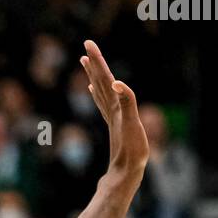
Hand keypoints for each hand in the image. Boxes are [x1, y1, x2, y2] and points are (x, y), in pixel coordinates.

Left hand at [80, 39, 147, 183]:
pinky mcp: (115, 126)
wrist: (126, 174)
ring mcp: (112, 118)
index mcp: (115, 106)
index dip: (97, 60)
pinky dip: (99, 94)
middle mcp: (111, 110)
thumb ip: (127, 101)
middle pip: (100, 82)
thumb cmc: (132, 151)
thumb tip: (116, 82)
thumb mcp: (132, 124)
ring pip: (100, 92)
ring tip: (85, 64)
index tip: (88, 44)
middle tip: (86, 47)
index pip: (105, 78)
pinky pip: (104, 104)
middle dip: (94, 64)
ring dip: (94, 76)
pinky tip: (95, 91)